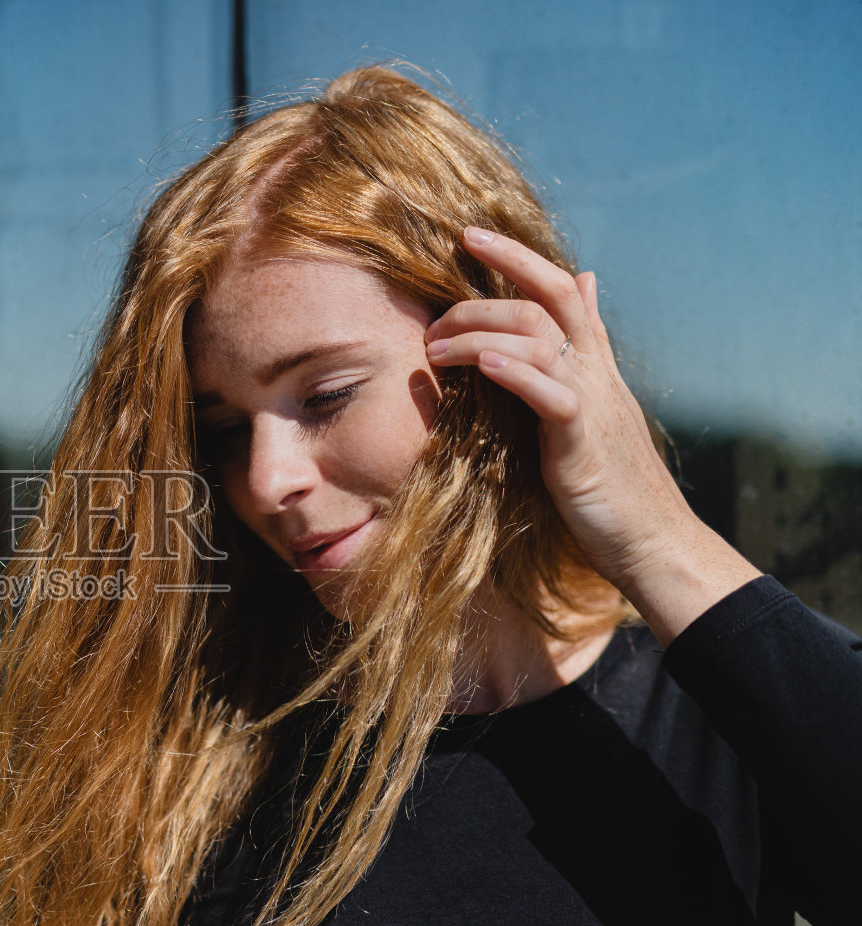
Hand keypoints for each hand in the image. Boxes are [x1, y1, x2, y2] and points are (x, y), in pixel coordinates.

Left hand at [422, 226, 757, 643]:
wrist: (648, 538)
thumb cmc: (609, 477)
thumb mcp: (591, 401)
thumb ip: (580, 345)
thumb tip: (585, 282)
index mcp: (593, 361)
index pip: (557, 287)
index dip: (516, 256)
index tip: (467, 234)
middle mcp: (596, 370)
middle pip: (543, 301)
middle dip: (483, 294)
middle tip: (432, 318)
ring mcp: (592, 401)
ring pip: (539, 339)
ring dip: (479, 335)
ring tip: (434, 348)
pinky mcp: (583, 440)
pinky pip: (552, 394)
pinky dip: (515, 373)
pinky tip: (481, 365)